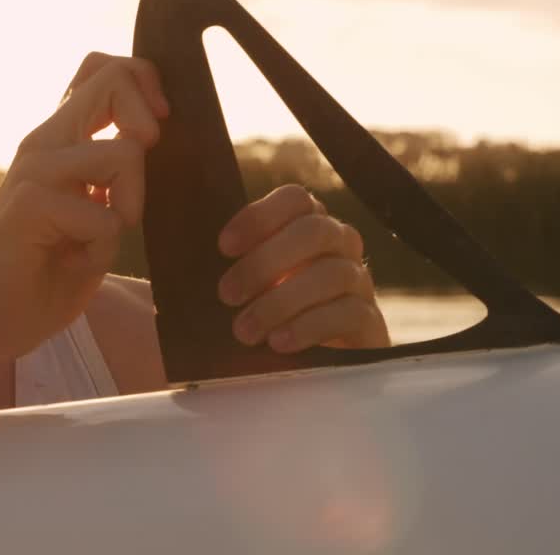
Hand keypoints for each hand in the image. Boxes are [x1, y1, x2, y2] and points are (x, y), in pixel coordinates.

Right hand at [0, 52, 169, 371]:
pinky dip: (103, 250)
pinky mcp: (29, 204)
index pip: (104, 69)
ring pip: (124, 154)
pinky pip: (105, 217)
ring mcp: (33, 169)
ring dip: (130, 207)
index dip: (143, 82)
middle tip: (131, 183)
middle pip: (113, 78)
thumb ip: (115, 174)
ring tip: (96, 240)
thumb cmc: (44, 273)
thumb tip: (157, 138)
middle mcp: (44, 141)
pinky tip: (73, 264)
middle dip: (149, 122)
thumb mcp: (94, 212)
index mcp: (60, 139)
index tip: (155, 131)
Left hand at [217, 184, 389, 352]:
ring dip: (281, 302)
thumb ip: (235, 264)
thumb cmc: (268, 313)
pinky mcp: (369, 320)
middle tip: (227, 295)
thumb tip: (190, 257)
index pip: (295, 199)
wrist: (315, 360)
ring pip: (331, 274)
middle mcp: (340, 244)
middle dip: (265, 262)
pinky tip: (279, 342)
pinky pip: (348, 313)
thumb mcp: (249, 283)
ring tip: (245, 331)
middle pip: (314, 231)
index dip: (260, 216)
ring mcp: (359, 280)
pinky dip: (308, 327)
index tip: (224, 247)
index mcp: (309, 224)